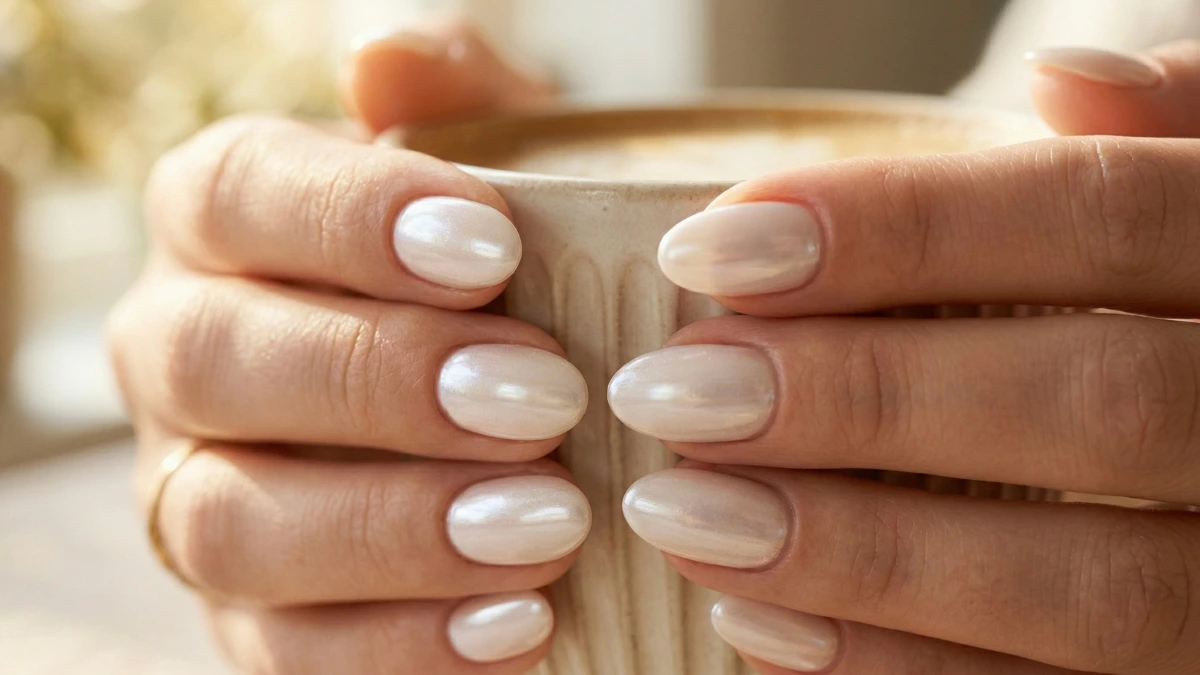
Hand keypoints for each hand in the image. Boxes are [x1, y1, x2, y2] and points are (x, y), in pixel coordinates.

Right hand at [108, 19, 584, 673]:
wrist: (494, 400)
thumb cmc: (496, 264)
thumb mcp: (496, 158)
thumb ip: (453, 93)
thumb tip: (384, 58)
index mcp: (222, 224)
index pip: (237, 197)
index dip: (350, 220)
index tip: (495, 249)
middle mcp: (182, 355)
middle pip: (219, 363)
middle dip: (382, 379)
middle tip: (545, 395)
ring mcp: (201, 493)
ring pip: (235, 522)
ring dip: (395, 525)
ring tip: (548, 521)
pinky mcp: (251, 617)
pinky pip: (287, 651)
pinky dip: (402, 645)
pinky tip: (523, 623)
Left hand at [614, 43, 1199, 673]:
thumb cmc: (1177, 301)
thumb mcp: (1196, 199)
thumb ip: (1158, 142)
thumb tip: (1064, 81)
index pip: (1103, 218)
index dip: (905, 228)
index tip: (711, 246)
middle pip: (1093, 403)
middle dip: (861, 395)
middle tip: (671, 390)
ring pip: (1089, 587)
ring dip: (856, 551)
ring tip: (677, 510)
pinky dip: (896, 668)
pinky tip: (756, 621)